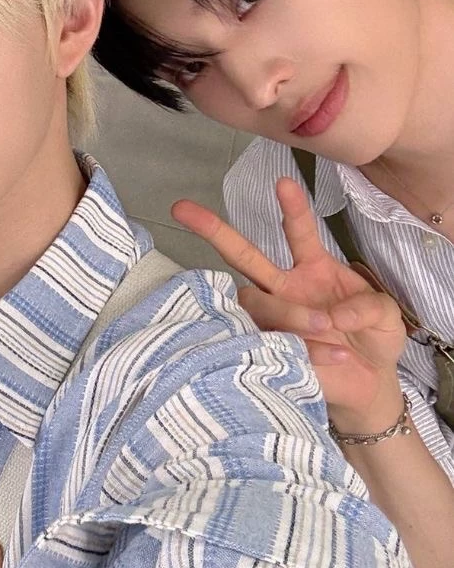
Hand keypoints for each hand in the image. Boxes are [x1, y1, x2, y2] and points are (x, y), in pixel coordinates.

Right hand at [173, 178, 406, 425]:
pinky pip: (273, 341)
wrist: (369, 385)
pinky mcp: (268, 348)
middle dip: (213, 230)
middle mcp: (283, 287)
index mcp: (312, 268)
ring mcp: (272, 317)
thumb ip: (369, 306)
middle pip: (242, 255)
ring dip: (293, 314)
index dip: (292, 208)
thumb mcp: (386, 316)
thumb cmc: (373, 340)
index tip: (284, 181)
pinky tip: (337, 358)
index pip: (298, 233)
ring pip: (258, 301)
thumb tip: (334, 313)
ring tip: (328, 329)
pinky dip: (311, 351)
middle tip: (181, 208)